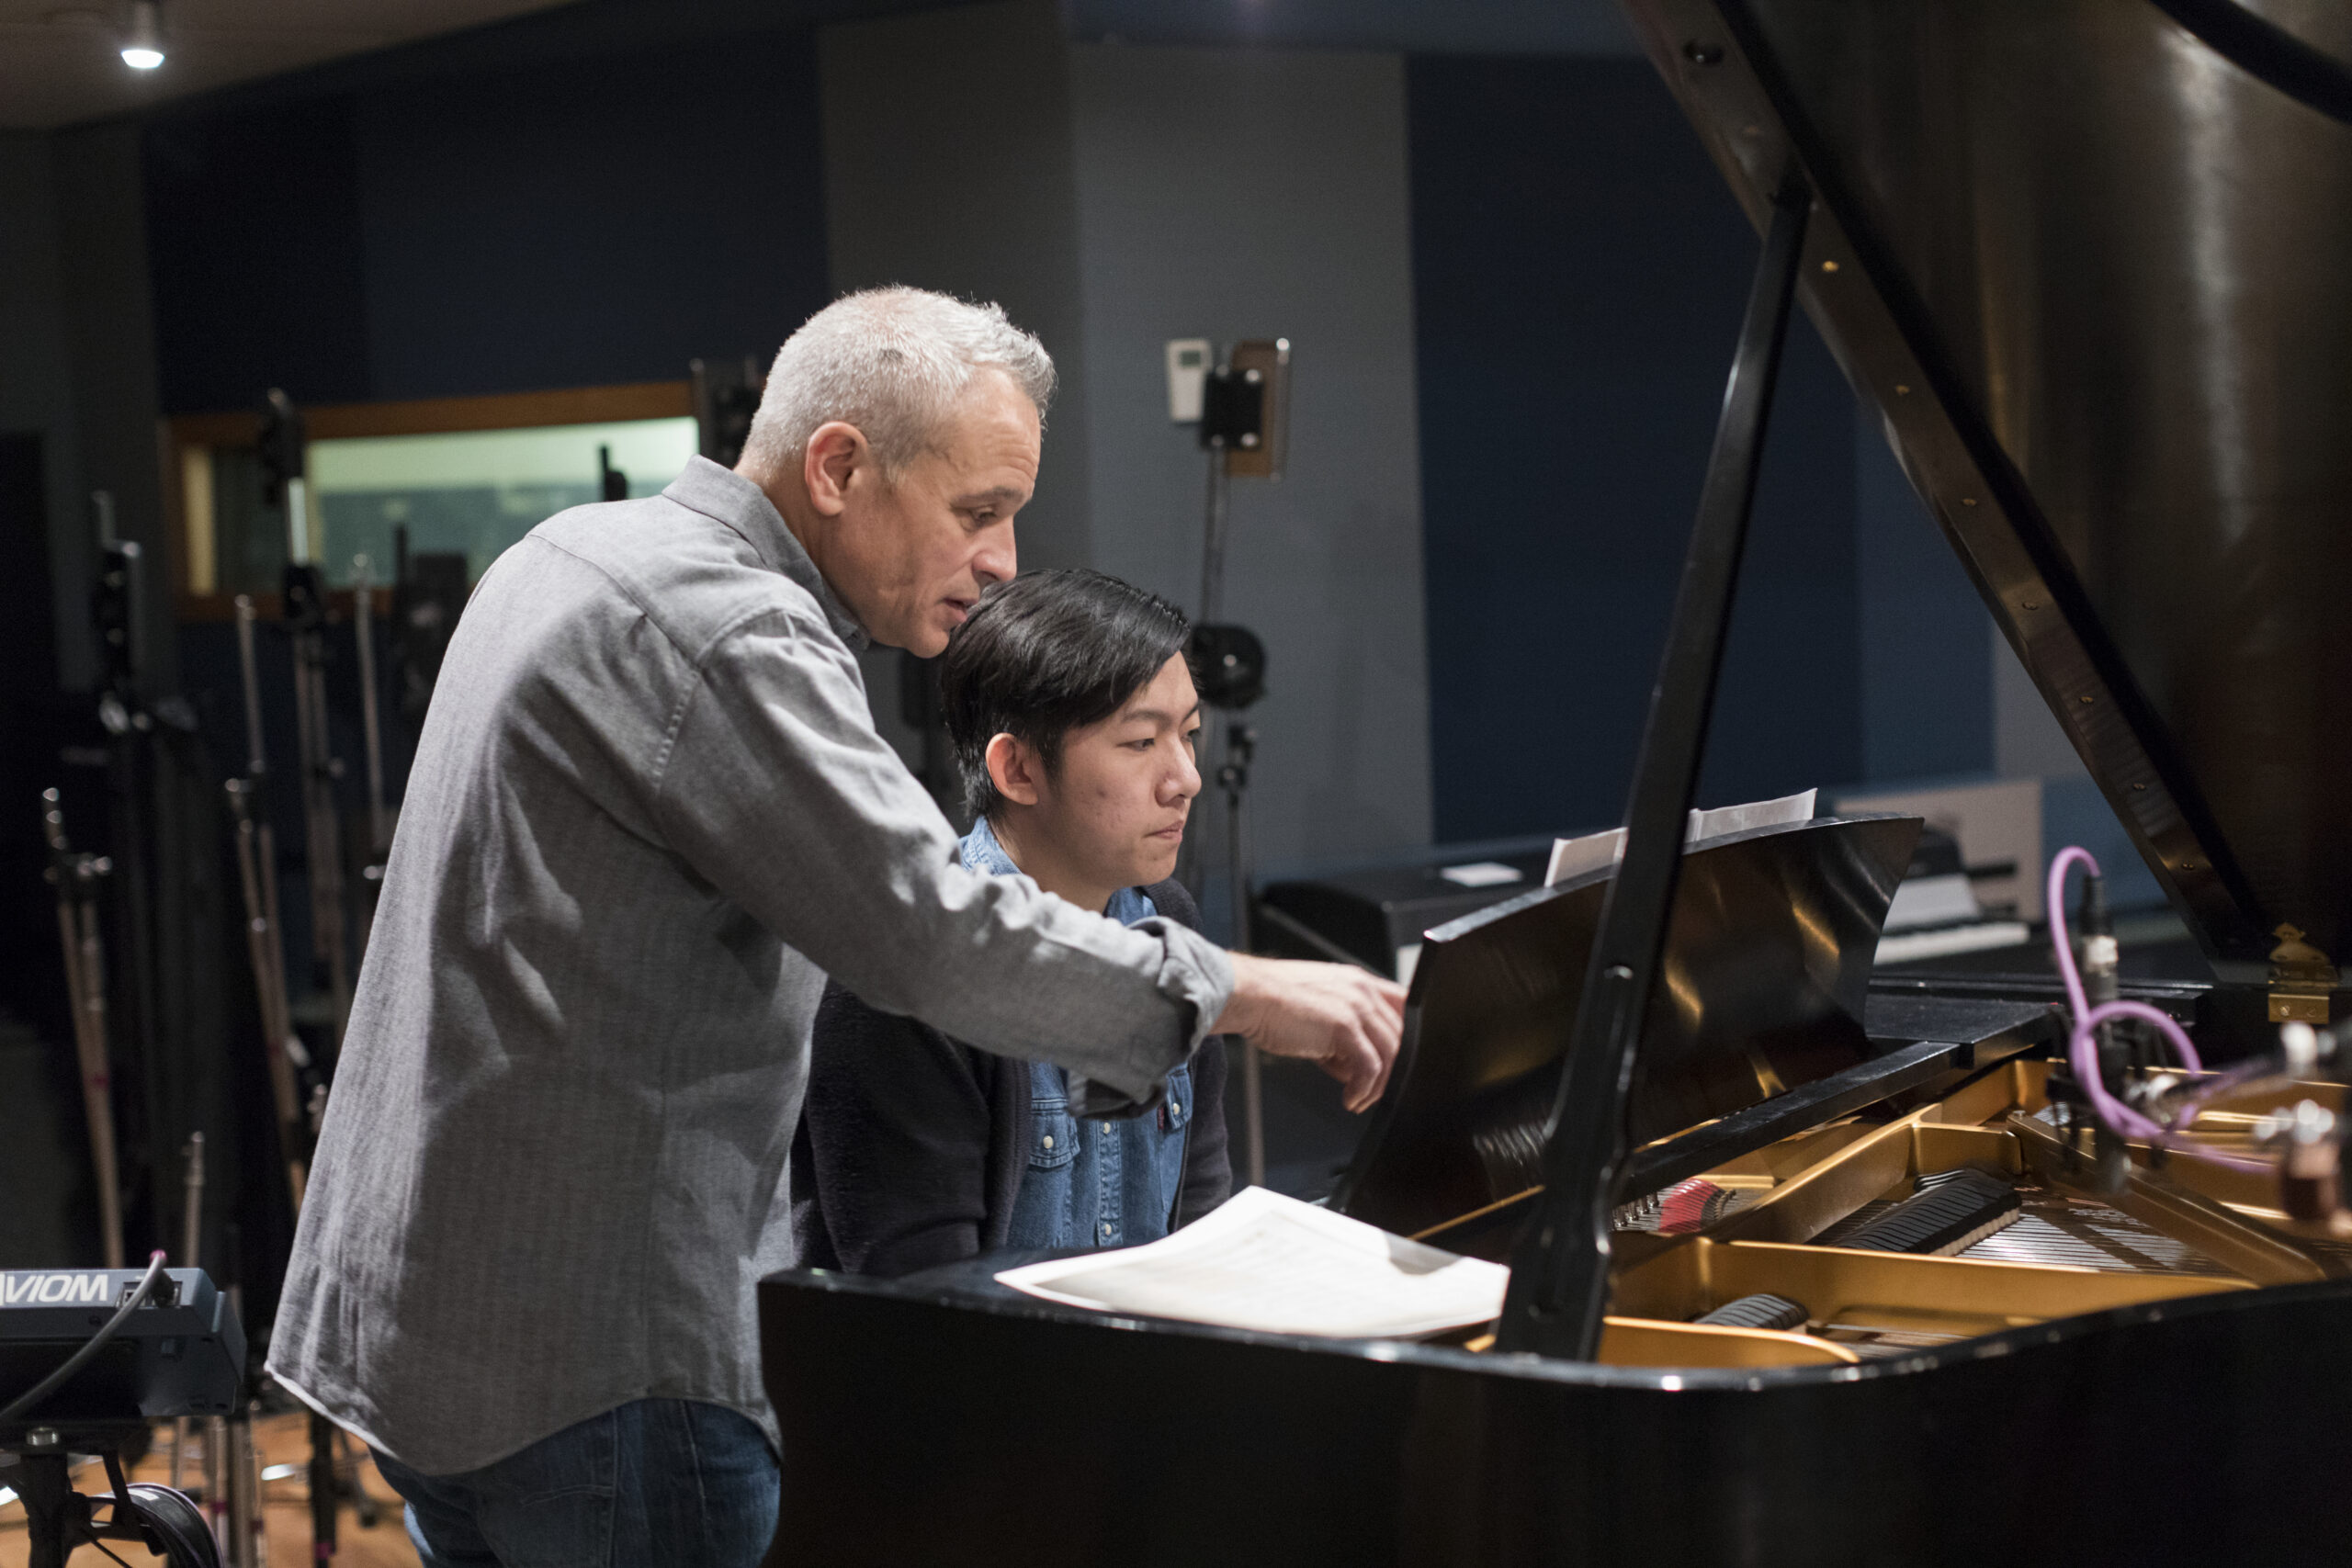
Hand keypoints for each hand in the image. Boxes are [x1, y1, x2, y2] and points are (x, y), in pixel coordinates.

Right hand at [1213, 954, 1405, 1112]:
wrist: (1246, 995)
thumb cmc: (1271, 1004)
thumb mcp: (1317, 1010)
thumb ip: (1340, 1032)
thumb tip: (1351, 1067)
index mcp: (1358, 982)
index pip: (1403, 1005)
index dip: (1406, 1035)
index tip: (1398, 1062)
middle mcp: (1362, 990)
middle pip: (1400, 1036)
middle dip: (1390, 1070)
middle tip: (1372, 1092)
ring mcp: (1356, 1006)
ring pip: (1391, 1054)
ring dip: (1378, 1085)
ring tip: (1359, 1100)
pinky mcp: (1344, 1026)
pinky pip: (1369, 1067)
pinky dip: (1363, 1089)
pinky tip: (1349, 1100)